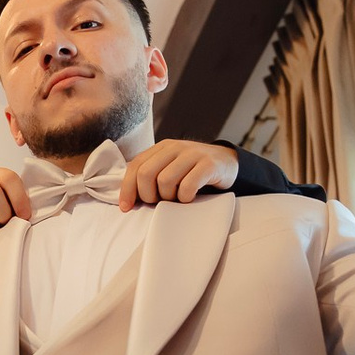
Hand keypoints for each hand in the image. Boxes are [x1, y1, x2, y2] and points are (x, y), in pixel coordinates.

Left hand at [117, 140, 240, 210]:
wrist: (228, 162)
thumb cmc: (193, 172)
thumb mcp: (170, 168)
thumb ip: (151, 176)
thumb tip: (127, 200)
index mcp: (161, 148)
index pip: (135, 166)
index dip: (127, 189)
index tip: (126, 208)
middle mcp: (175, 147)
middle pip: (146, 174)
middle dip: (147, 195)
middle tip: (158, 203)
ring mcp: (192, 154)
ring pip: (165, 181)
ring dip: (168, 197)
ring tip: (176, 199)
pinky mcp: (208, 164)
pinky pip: (187, 186)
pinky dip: (185, 198)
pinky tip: (190, 199)